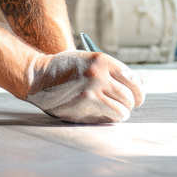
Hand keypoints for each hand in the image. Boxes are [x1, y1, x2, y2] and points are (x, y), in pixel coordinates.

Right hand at [25, 51, 144, 123]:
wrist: (38, 76)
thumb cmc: (65, 71)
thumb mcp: (89, 62)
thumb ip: (110, 73)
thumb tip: (137, 87)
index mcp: (103, 60)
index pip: (134, 78)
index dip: (138, 90)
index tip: (137, 96)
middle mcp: (101, 72)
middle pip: (132, 93)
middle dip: (132, 103)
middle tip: (128, 106)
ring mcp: (94, 88)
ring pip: (125, 106)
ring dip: (123, 112)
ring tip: (118, 112)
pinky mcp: (87, 102)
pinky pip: (113, 114)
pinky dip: (114, 117)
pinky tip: (108, 115)